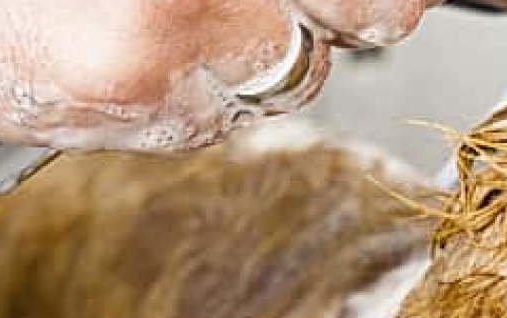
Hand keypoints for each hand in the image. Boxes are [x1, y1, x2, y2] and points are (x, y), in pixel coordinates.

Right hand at [0, 0, 436, 151]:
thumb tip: (369, 1)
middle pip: (352, 22)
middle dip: (329, 13)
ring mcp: (169, 56)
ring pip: (293, 75)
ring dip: (261, 53)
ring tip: (172, 13)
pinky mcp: (138, 112)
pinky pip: (222, 117)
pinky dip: (201, 94)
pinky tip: (137, 50)